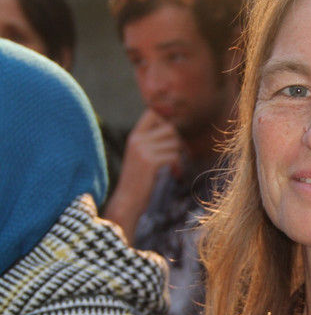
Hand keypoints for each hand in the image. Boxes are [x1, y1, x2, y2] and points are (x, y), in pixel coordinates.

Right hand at [104, 109, 183, 241]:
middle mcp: (137, 139)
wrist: (127, 201)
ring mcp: (143, 150)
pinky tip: (175, 174)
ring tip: (174, 168)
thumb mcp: (141, 156)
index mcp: (134, 136)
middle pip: (169, 128)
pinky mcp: (150, 162)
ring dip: (178, 156)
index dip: (167, 121)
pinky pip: (174, 156)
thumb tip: (174, 130)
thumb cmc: (138, 181)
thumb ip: (152, 142)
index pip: (153, 113)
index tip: (172, 139)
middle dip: (178, 142)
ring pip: (174, 143)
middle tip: (177, 157)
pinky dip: (178, 166)